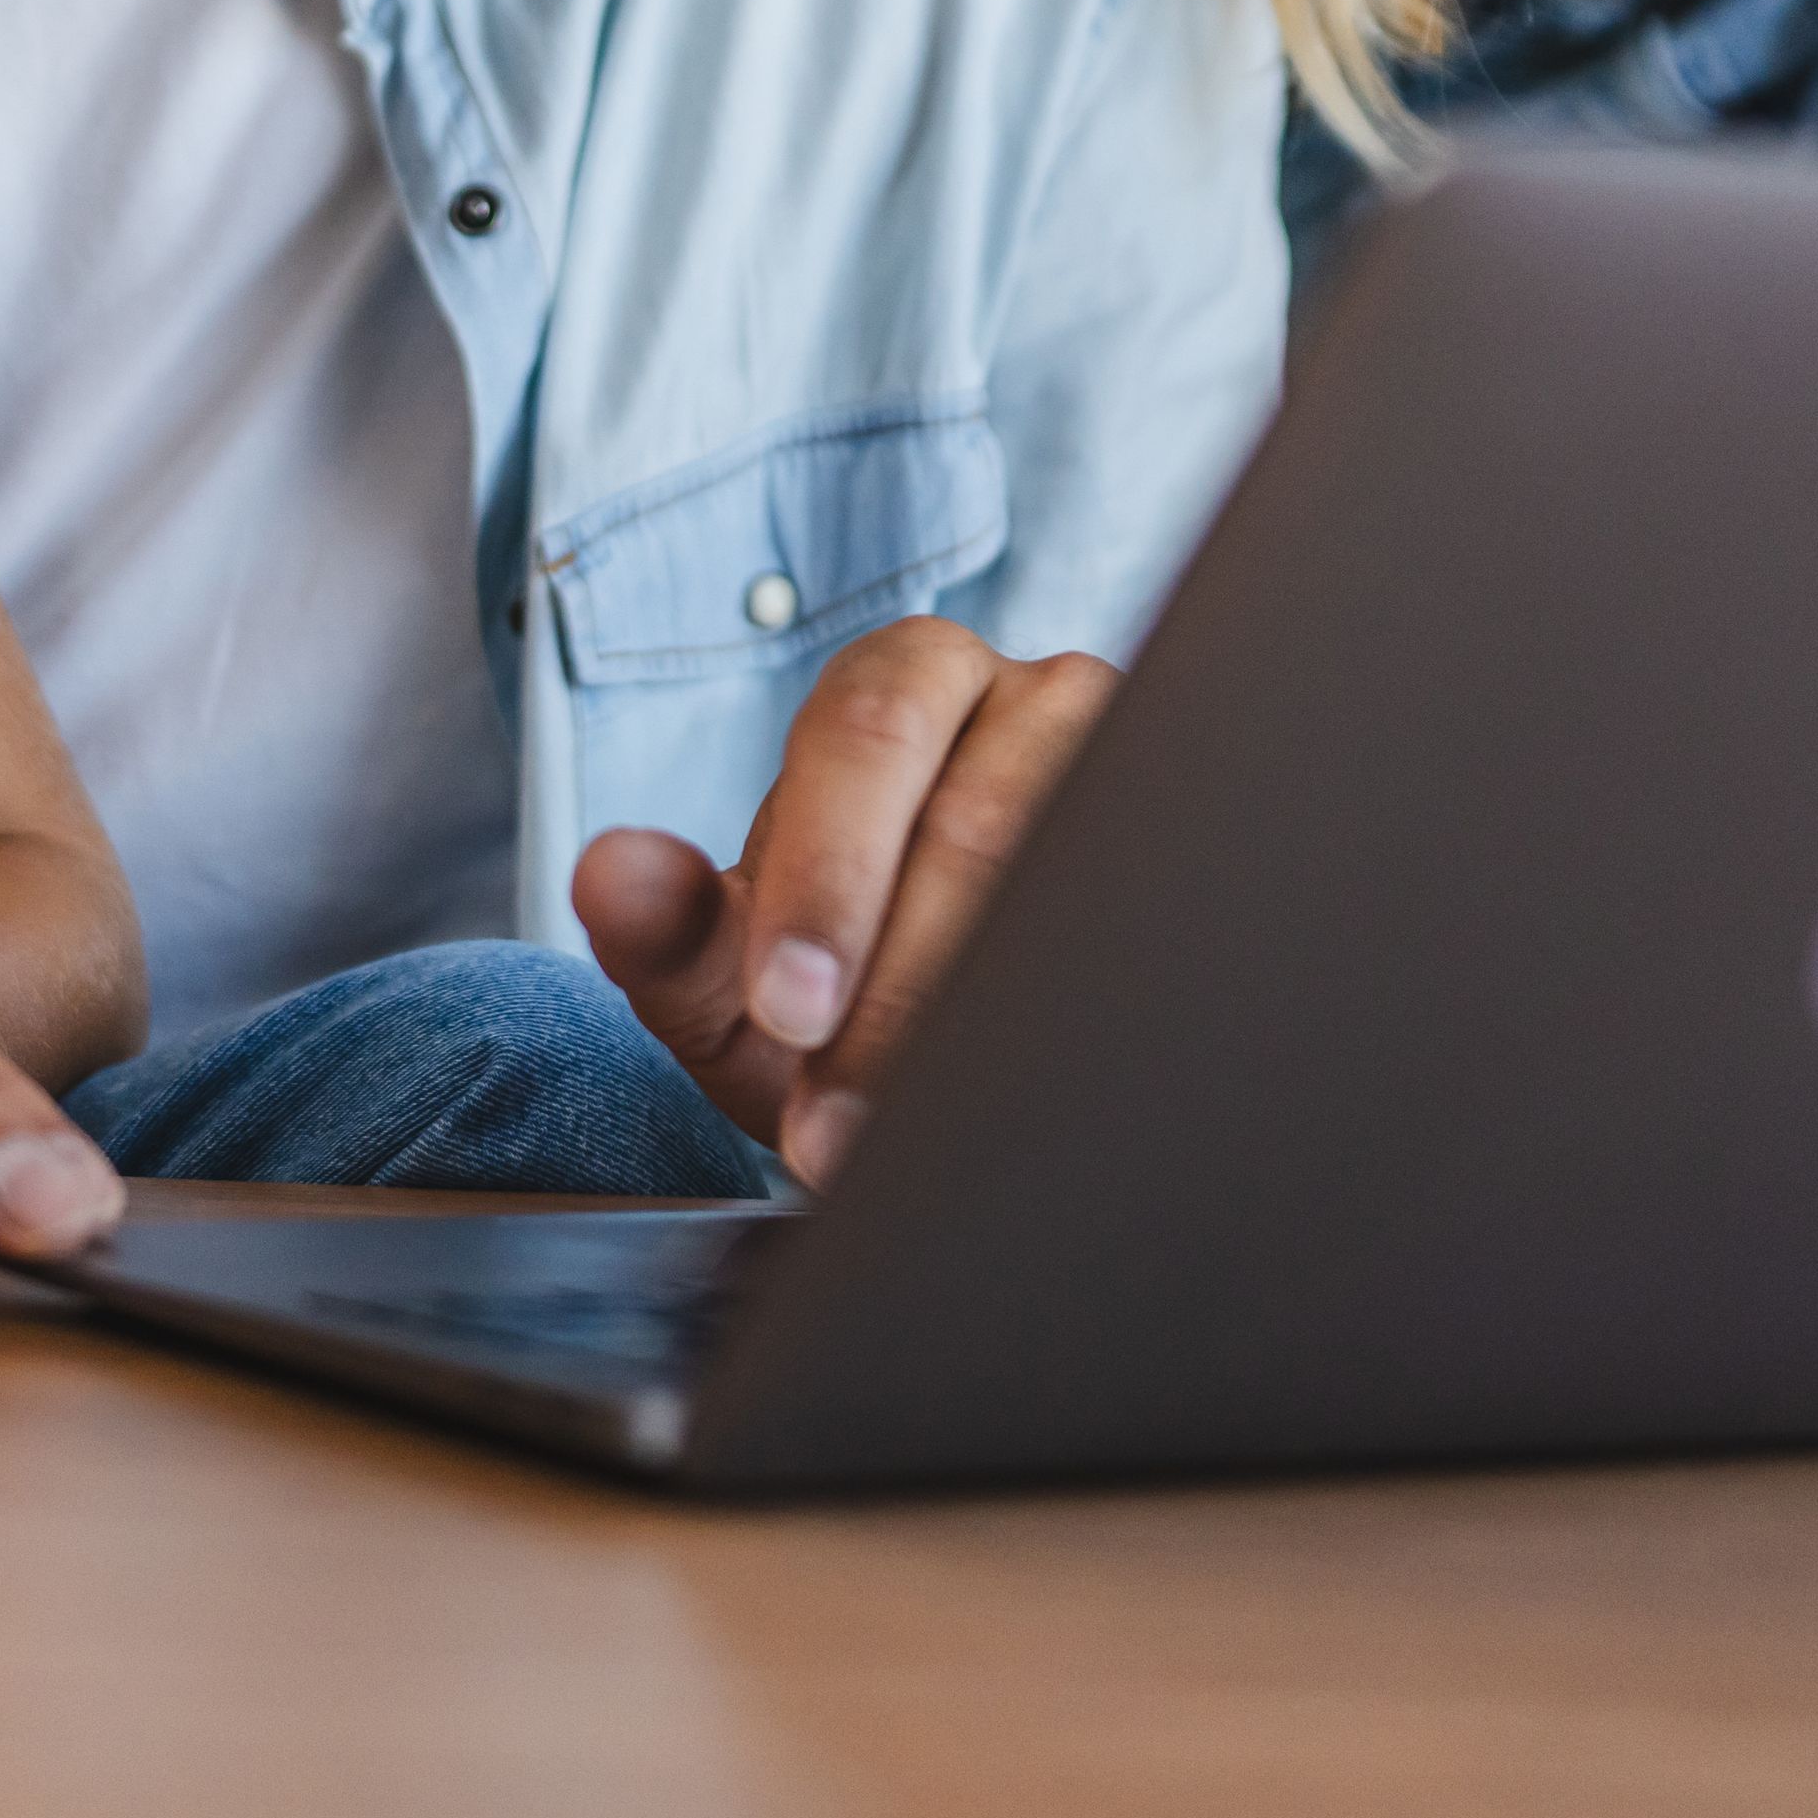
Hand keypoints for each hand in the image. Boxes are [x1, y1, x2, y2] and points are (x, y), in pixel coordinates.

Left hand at [568, 616, 1111, 1187]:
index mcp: (905, 680)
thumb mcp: (738, 972)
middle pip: (984, 817)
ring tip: (933, 1137)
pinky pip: (1166, 937)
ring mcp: (1144, 770)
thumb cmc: (840, 982)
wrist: (954, 1037)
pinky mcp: (1207, 861)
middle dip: (904, 987)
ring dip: (1002, 1023)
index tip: (786, 1018)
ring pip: (1086, 880)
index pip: (865, 745)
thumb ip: (666, 926)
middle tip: (843, 1127)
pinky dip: (1097, 1032)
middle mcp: (1037, 696)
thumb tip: (609, 875)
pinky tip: (1043, 1113)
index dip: (827, 886)